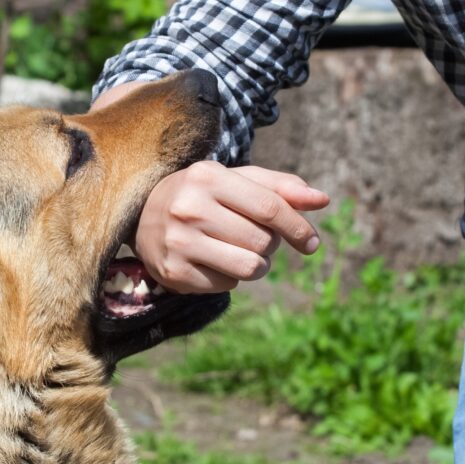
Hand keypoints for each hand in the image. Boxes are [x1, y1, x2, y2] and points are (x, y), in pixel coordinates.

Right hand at [92, 80, 329, 292]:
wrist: (142, 215)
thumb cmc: (203, 195)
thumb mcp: (237, 181)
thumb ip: (281, 187)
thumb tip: (323, 200)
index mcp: (208, 177)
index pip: (269, 207)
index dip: (297, 227)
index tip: (312, 242)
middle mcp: (189, 208)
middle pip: (262, 241)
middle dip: (271, 244)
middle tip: (257, 238)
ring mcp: (178, 242)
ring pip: (249, 268)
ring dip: (258, 265)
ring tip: (243, 253)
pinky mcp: (174, 272)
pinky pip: (227, 286)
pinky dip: (231, 278)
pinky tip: (214, 261)